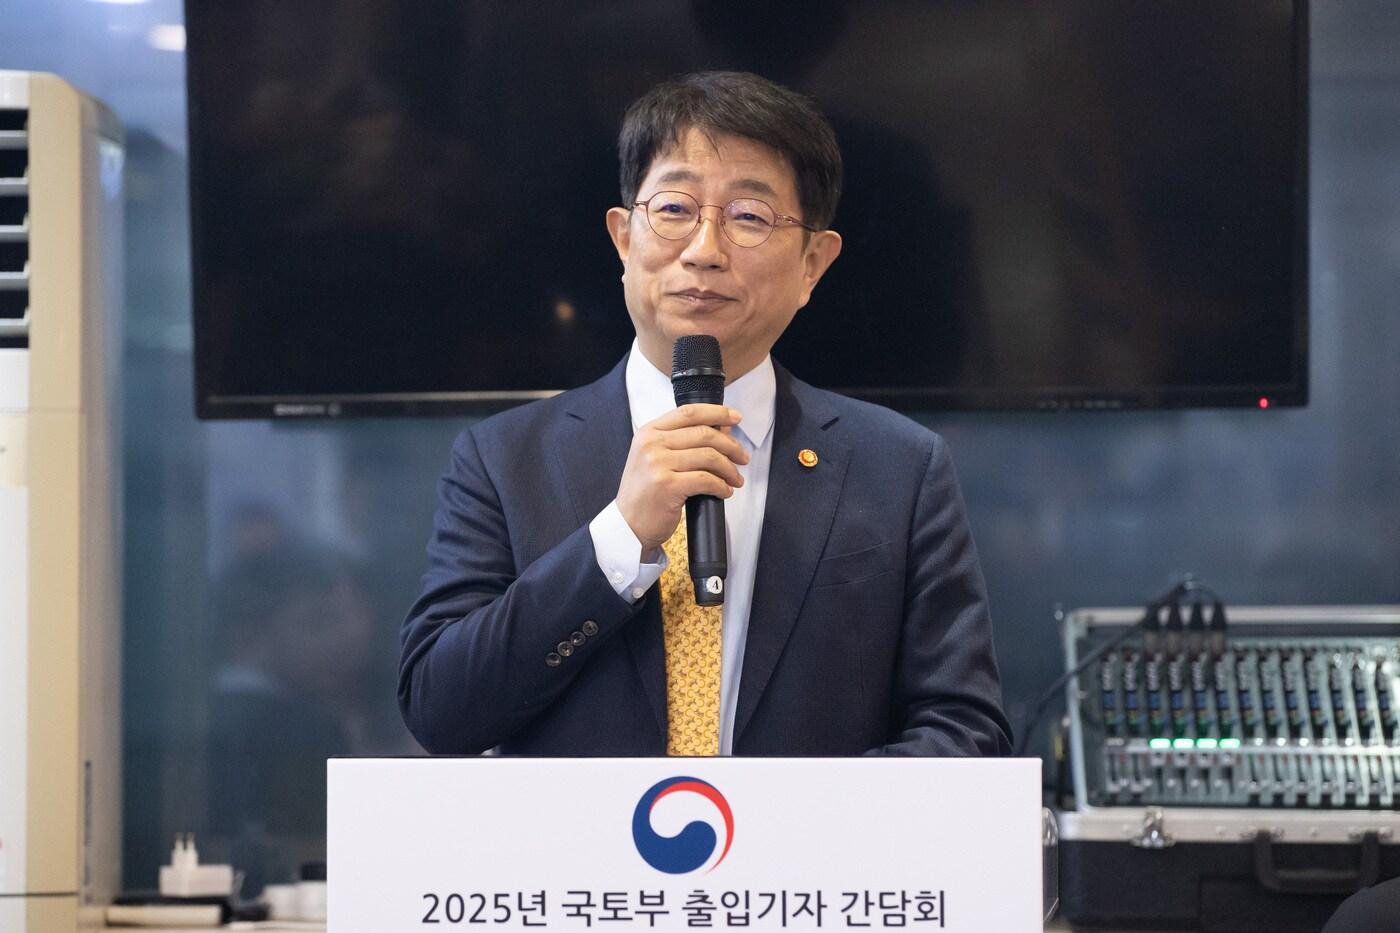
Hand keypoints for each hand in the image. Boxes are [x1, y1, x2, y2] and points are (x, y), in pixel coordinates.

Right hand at [616, 403, 748, 552]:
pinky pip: (706, 480)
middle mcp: (651, 444)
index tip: (735, 418)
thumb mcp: (658, 459)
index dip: (717, 412)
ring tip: (735, 479)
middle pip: (704, 433)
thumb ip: (685, 441)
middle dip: (731, 445)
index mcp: (648, 432)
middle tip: (742, 457)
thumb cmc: (644, 493)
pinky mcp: (667, 486)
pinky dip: (721, 486)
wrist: (627, 525)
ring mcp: (658, 464)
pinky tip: (724, 491)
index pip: (689, 412)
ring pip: (709, 456)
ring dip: (729, 469)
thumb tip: (723, 428)